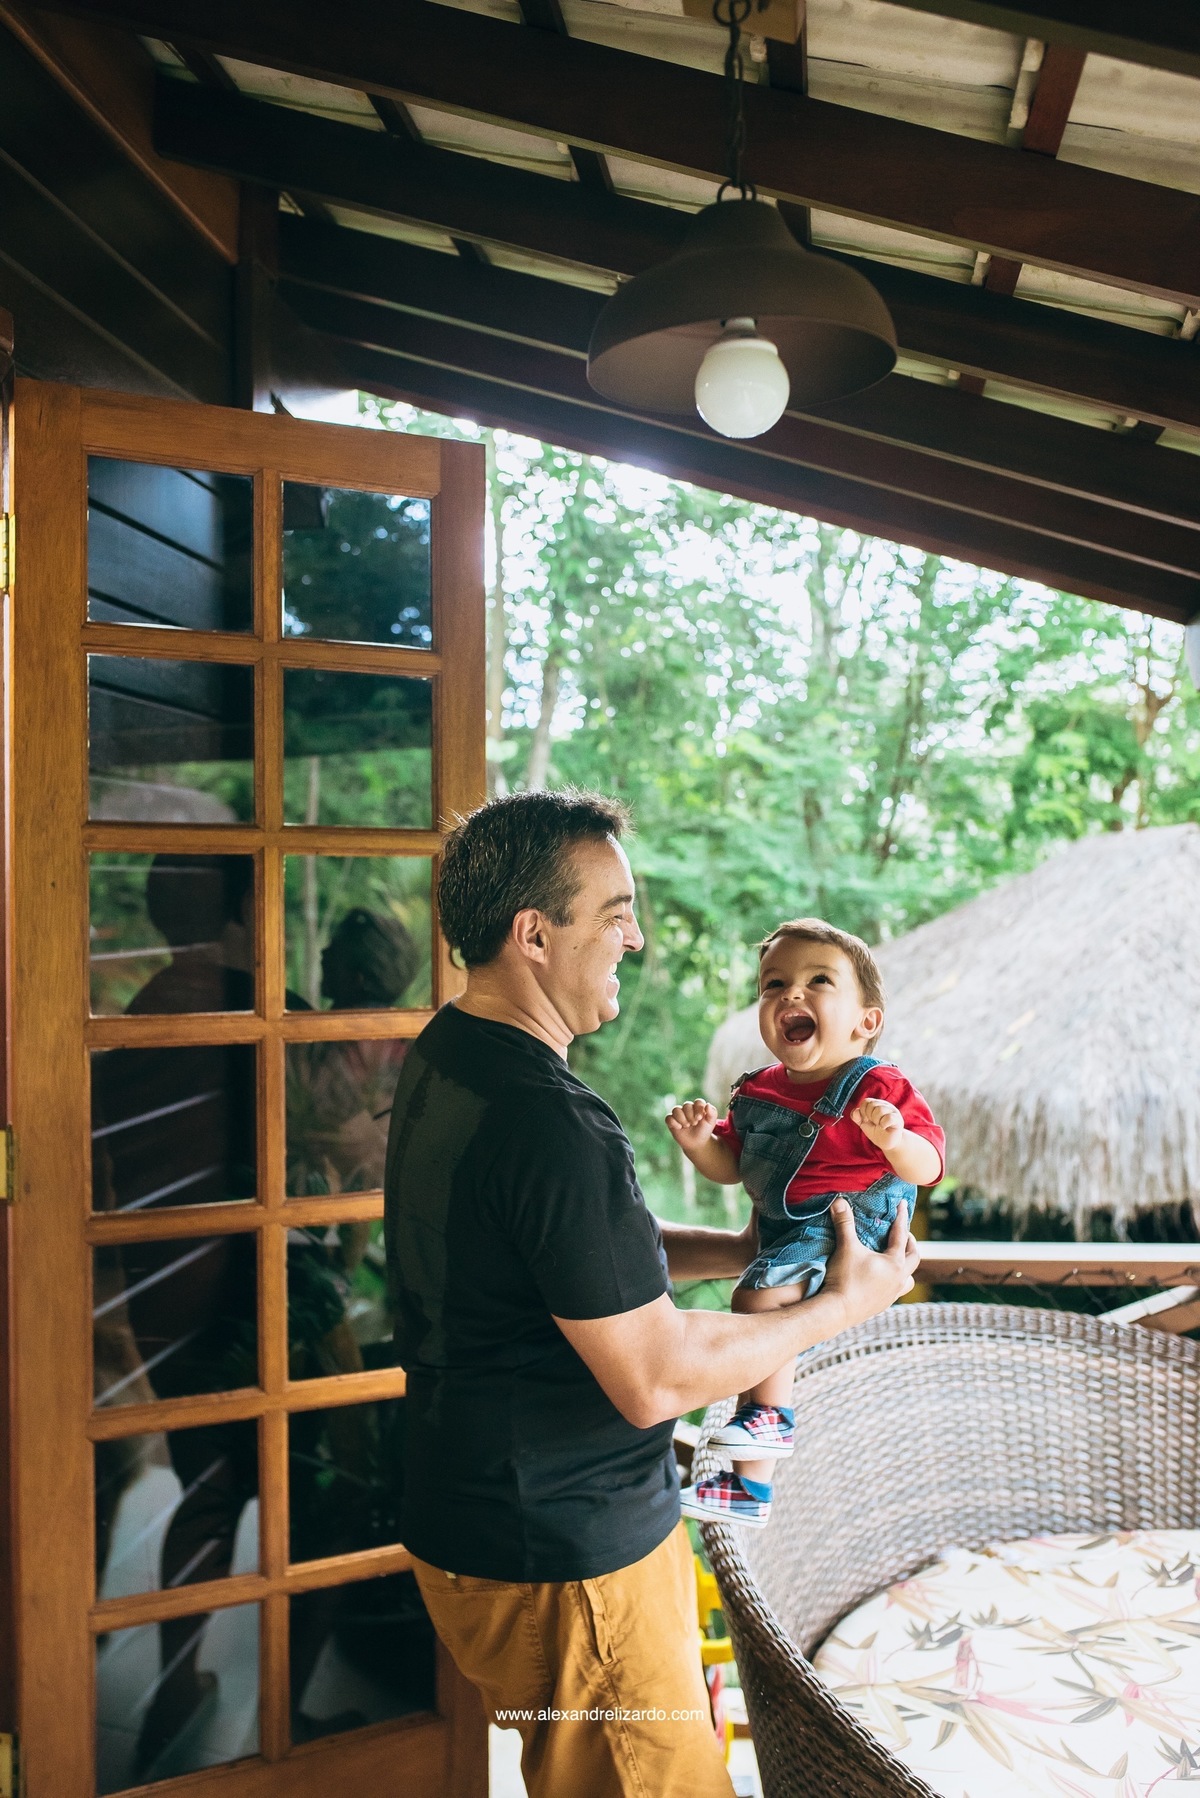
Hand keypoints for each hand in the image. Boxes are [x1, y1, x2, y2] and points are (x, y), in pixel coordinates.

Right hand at [665, 1099, 718, 1153]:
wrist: (697, 1143)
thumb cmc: (704, 1131)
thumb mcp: (711, 1123)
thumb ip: (712, 1113)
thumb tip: (707, 1105)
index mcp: (698, 1107)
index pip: (698, 1102)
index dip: (698, 1109)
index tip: (699, 1118)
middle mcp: (687, 1109)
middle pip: (686, 1105)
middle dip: (690, 1115)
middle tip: (694, 1124)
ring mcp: (679, 1115)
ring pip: (676, 1109)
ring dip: (682, 1118)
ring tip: (686, 1126)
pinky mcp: (672, 1122)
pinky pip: (668, 1118)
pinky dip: (673, 1122)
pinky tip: (679, 1128)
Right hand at [819, 1199, 917, 1329]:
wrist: (837, 1311)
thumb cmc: (845, 1278)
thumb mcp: (846, 1247)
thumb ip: (844, 1223)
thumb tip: (839, 1201)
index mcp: (895, 1263)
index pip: (901, 1235)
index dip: (901, 1218)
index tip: (903, 1205)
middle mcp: (899, 1279)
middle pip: (914, 1257)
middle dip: (910, 1243)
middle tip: (903, 1233)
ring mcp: (892, 1294)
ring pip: (908, 1279)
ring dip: (906, 1267)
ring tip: (898, 1260)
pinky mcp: (883, 1305)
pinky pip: (896, 1291)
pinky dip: (894, 1282)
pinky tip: (884, 1280)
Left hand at [852, 1096, 904, 1153]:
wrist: (887, 1143)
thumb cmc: (876, 1132)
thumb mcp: (864, 1124)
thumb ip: (856, 1117)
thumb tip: (856, 1111)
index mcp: (877, 1104)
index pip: (866, 1101)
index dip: (863, 1111)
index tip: (866, 1120)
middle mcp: (885, 1105)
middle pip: (872, 1104)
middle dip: (869, 1117)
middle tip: (874, 1124)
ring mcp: (893, 1111)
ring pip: (880, 1109)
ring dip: (876, 1120)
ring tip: (879, 1125)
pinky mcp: (898, 1119)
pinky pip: (888, 1118)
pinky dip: (883, 1124)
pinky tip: (884, 1127)